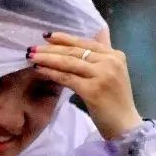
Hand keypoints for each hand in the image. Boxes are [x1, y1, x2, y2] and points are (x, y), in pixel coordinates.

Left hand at [28, 29, 142, 140]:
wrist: (125, 125)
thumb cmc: (116, 101)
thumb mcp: (114, 71)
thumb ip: (105, 51)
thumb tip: (101, 30)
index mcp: (115, 55)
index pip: (86, 43)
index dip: (65, 38)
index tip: (47, 36)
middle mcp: (110, 61)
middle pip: (75, 51)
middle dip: (51, 49)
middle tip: (31, 48)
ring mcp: (102, 75)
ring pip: (68, 63)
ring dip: (47, 59)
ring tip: (31, 57)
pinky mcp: (92, 90)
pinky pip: (66, 78)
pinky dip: (51, 73)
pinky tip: (39, 70)